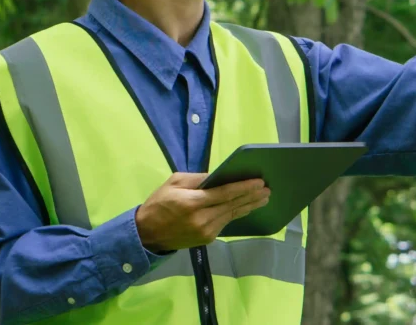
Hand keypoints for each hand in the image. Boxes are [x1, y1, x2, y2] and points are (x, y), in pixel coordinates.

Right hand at [134, 173, 269, 251]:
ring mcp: (206, 232)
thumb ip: (197, 179)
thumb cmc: (159, 203)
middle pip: (233, 205)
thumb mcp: (174, 182)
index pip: (224, 194)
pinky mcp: (207, 239)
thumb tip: (219, 176)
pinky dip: (237, 213)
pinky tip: (248, 207)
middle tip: (268, 189)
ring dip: (249, 206)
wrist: (147, 234)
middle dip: (252, 197)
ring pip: (232, 215)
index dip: (243, 188)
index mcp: (192, 203)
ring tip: (264, 198)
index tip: (259, 182)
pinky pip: (225, 222)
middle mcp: (202, 219)